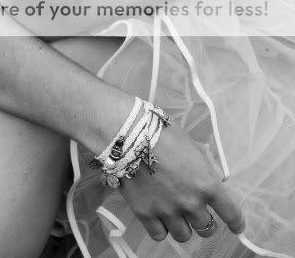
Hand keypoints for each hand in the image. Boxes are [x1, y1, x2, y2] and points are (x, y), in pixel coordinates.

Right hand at [120, 122, 245, 242]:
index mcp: (207, 184)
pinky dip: (161, 228)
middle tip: (194, 210)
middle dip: (203, 220)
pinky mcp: (146, 214)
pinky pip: (159, 235)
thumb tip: (216, 178)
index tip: (237, 227)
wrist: (131, 134)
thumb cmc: (163, 133)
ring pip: (184, 235)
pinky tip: (158, 216)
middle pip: (206, 229)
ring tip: (174, 212)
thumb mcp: (192, 145)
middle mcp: (191, 202)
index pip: (231, 213)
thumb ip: (206, 165)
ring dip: (182, 226)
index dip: (236, 223)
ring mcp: (168, 211)